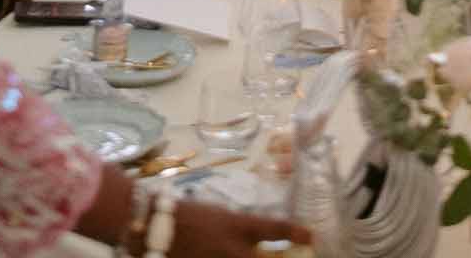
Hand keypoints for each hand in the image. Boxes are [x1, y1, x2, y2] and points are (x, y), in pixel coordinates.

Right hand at [170, 200, 311, 257]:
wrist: (158, 229)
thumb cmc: (193, 216)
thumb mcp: (223, 217)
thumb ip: (244, 231)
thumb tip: (262, 245)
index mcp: (238, 227)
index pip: (274, 228)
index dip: (296, 232)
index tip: (312, 236)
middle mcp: (234, 250)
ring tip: (249, 257)